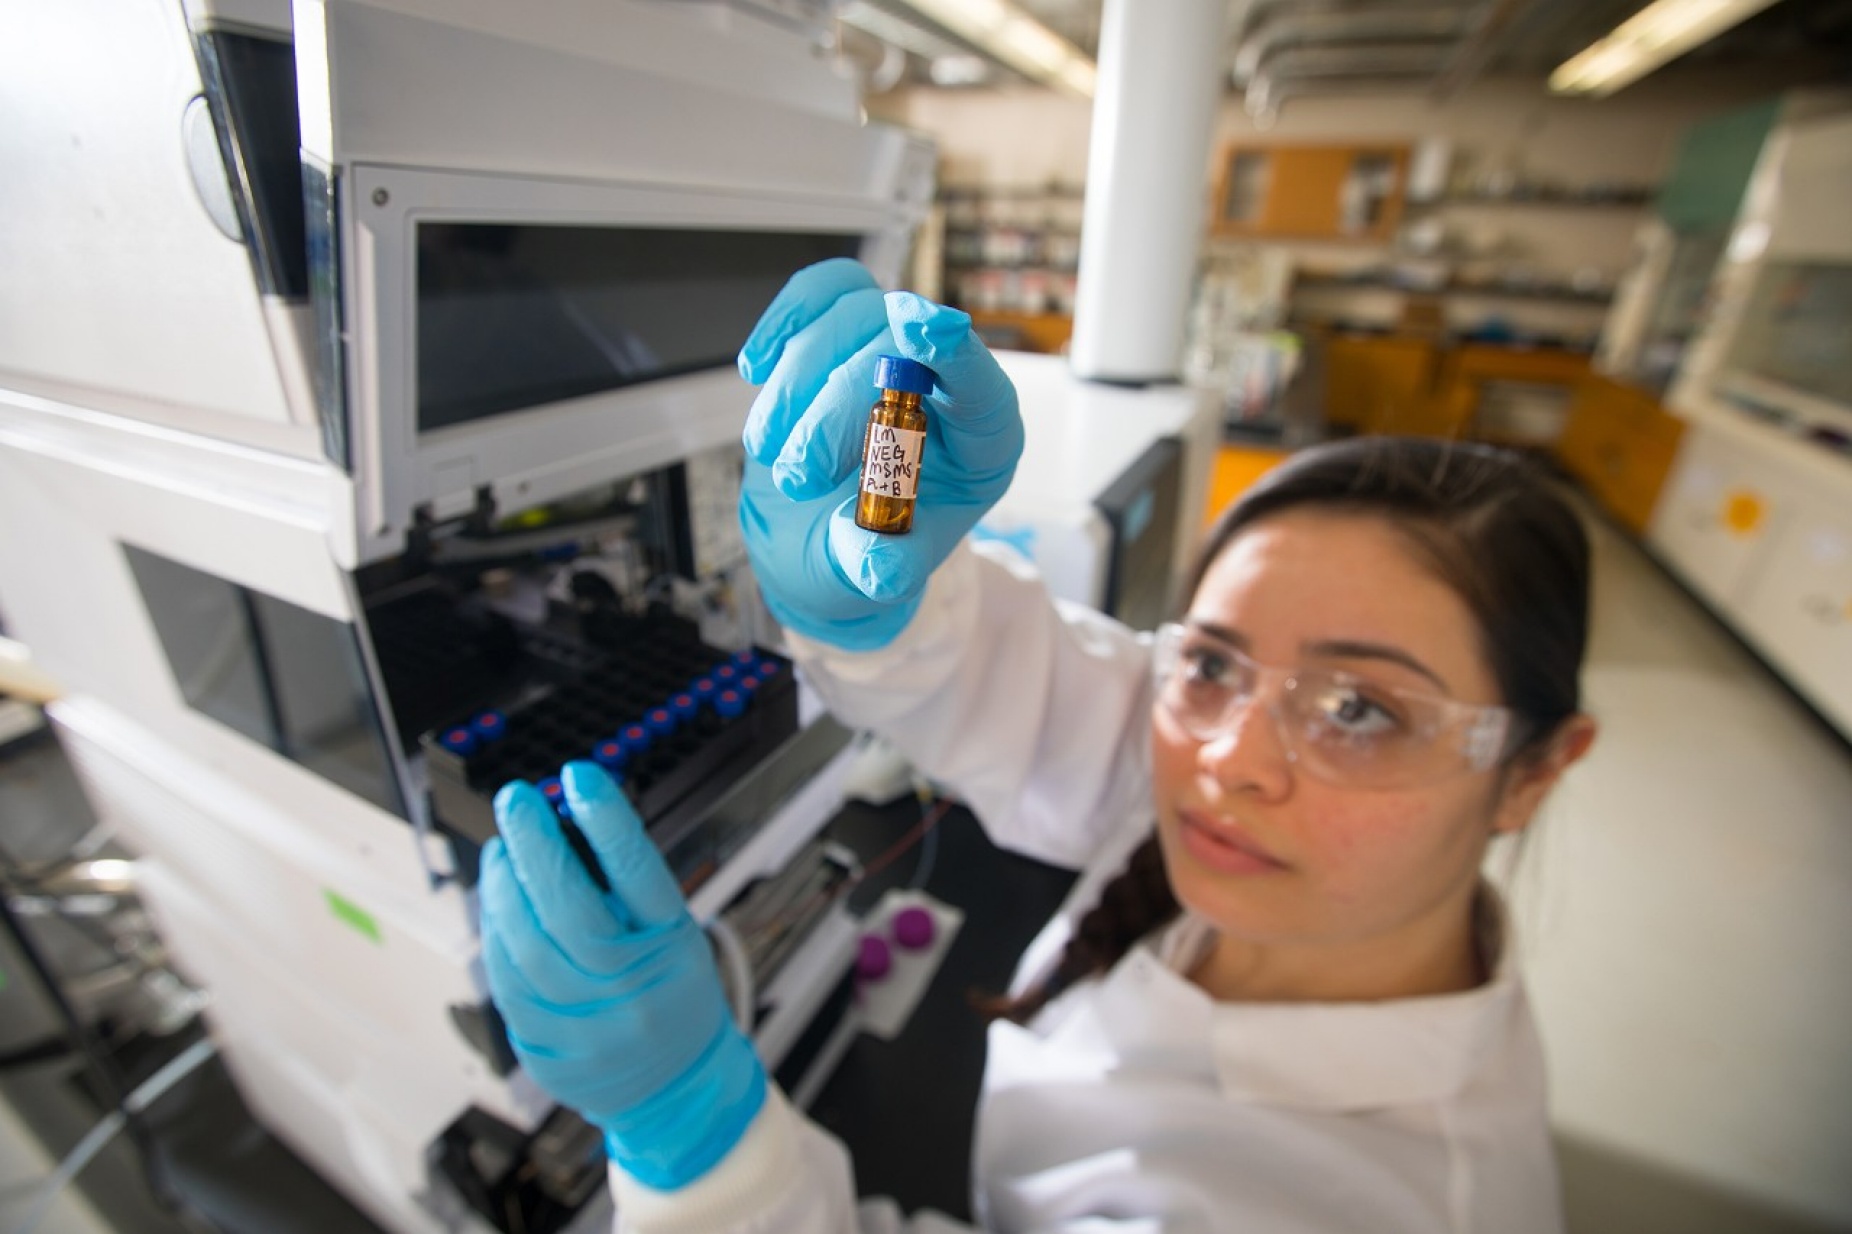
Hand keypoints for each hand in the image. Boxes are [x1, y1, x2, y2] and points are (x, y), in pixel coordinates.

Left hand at [478, 762, 765, 1189]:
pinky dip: (497, 932)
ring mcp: (586, 1024)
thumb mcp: (672, 933)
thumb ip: (625, 887)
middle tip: (517, 800)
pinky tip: (498, 902)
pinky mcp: (547, 1047)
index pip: (639, 874)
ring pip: (526, 944)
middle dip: (536, 845)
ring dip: (505, 886)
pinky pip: (507, 981)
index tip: (580, 776)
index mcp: (672, 948)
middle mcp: (631, 988)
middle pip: (571, 909)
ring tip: (501, 849)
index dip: (607, 820)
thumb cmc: (670, 992)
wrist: (675, 1085)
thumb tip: (563, 824)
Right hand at [738, 258, 1022, 650]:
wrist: (815, 531)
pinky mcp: (848, 327)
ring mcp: (896, 346)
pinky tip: (756, 368)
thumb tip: (880, 572)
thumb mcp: (877, 572)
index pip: (983, 388)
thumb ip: (883, 568)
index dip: (956, 353)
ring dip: (796, 386)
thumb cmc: (865, 547)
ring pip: (853, 320)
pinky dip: (783, 323)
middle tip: (797, 475)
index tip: (917, 327)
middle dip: (836, 413)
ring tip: (766, 451)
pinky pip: (823, 292)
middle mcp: (946, 383)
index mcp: (980, 443)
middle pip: (901, 355)